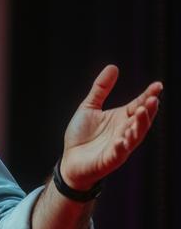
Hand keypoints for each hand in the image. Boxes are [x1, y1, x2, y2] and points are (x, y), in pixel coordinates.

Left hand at [60, 65, 161, 190]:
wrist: (70, 161)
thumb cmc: (81, 136)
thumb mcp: (89, 107)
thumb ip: (101, 88)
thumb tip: (113, 67)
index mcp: (121, 117)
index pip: (139, 104)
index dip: (148, 95)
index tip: (157, 86)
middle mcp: (124, 131)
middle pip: (142, 120)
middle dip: (149, 110)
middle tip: (153, 99)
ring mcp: (120, 146)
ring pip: (135, 136)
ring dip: (140, 125)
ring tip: (142, 112)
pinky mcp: (110, 159)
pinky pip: (119, 152)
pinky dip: (122, 146)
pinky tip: (123, 138)